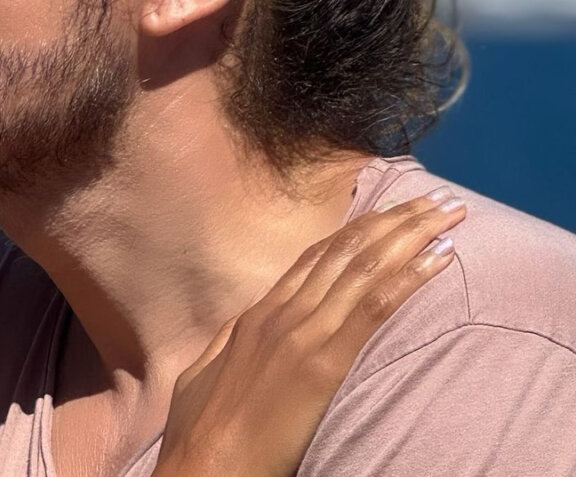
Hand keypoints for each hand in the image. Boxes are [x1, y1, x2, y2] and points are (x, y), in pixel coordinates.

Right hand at [154, 189, 465, 476]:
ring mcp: (302, 334)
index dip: (357, 230)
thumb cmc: (199, 430)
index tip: (391, 210)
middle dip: (395, 220)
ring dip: (412, 235)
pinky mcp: (322, 363)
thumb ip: (233, 342)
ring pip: (364, 268)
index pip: (316, 258)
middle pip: (347, 252)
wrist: (202, 462)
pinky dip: (409, 278)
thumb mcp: (208, 371)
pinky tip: (439, 257)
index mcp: (258, 315)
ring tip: (447, 214)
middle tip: (435, 197)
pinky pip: (373, 308)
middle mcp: (282, 313)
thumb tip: (247, 325)